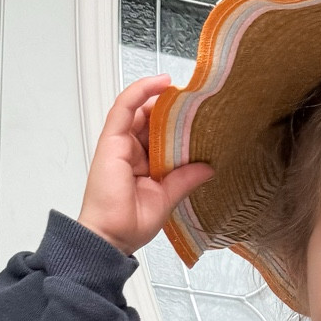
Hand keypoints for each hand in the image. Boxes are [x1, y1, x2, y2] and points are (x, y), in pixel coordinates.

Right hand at [77, 76, 213, 255]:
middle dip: (172, 110)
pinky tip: (161, 83)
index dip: (176, 124)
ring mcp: (120, 143)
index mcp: (143, 164)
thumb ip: (185, 179)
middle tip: (196, 103)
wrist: (111, 236)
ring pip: (140, 109)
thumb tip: (208, 168)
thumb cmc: (130, 223)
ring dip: (160, 98)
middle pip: (151, 120)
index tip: (197, 118)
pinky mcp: (111, 139)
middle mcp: (131, 150)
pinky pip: (125, 105)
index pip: (160, 135)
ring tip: (184, 91)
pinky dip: (141, 91)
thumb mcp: (167, 198)